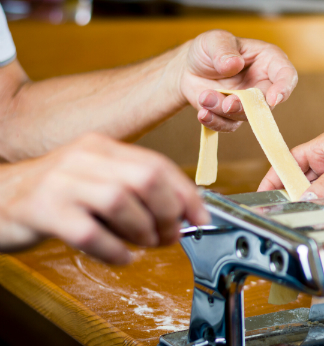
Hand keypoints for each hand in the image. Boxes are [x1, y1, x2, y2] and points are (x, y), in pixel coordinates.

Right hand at [0, 133, 207, 263]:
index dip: (186, 194)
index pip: (158, 164)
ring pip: (120, 200)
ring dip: (143, 230)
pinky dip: (114, 250)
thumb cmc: (56, 195)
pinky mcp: (42, 209)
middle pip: (145, 178)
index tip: (200, 217)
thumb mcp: (97, 181)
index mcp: (103, 147)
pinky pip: (89, 232)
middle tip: (170, 235)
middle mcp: (83, 157)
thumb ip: (135, 192)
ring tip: (144, 244)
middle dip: (168, 212)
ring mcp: (60, 181)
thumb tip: (181, 216)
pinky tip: (121, 256)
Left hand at [176, 30, 297, 131]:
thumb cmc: (209, 49)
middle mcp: (263, 84)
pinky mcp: (234, 116)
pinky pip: (229, 125)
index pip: (286, 74)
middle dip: (246, 106)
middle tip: (227, 104)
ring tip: (204, 97)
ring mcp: (249, 102)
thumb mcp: (214, 41)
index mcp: (268, 60)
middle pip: (266, 102)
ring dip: (223, 110)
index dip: (284, 87)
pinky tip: (203, 114)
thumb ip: (223, 51)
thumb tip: (234, 64)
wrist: (189, 68)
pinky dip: (215, 122)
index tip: (273, 98)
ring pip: (246, 115)